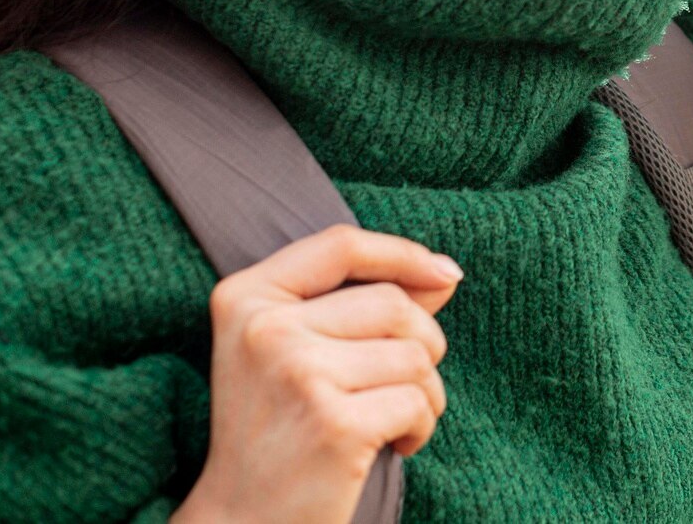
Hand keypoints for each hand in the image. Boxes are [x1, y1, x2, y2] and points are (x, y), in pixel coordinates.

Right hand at [171, 225, 460, 523]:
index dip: (403, 254)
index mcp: (246, 298)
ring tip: (393, 422)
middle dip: (422, 345)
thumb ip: (363, 306)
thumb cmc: (280, 433)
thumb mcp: (299, 354)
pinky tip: (393, 447)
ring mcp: (297, 373)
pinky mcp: (333, 422)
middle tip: (402, 388)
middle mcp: (265, 329)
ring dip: (425, 393)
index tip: (446, 274)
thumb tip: (444, 274)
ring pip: (414, 354)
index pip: (340, 244)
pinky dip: (421, 426)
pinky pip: (416, 401)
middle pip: (392, 303)